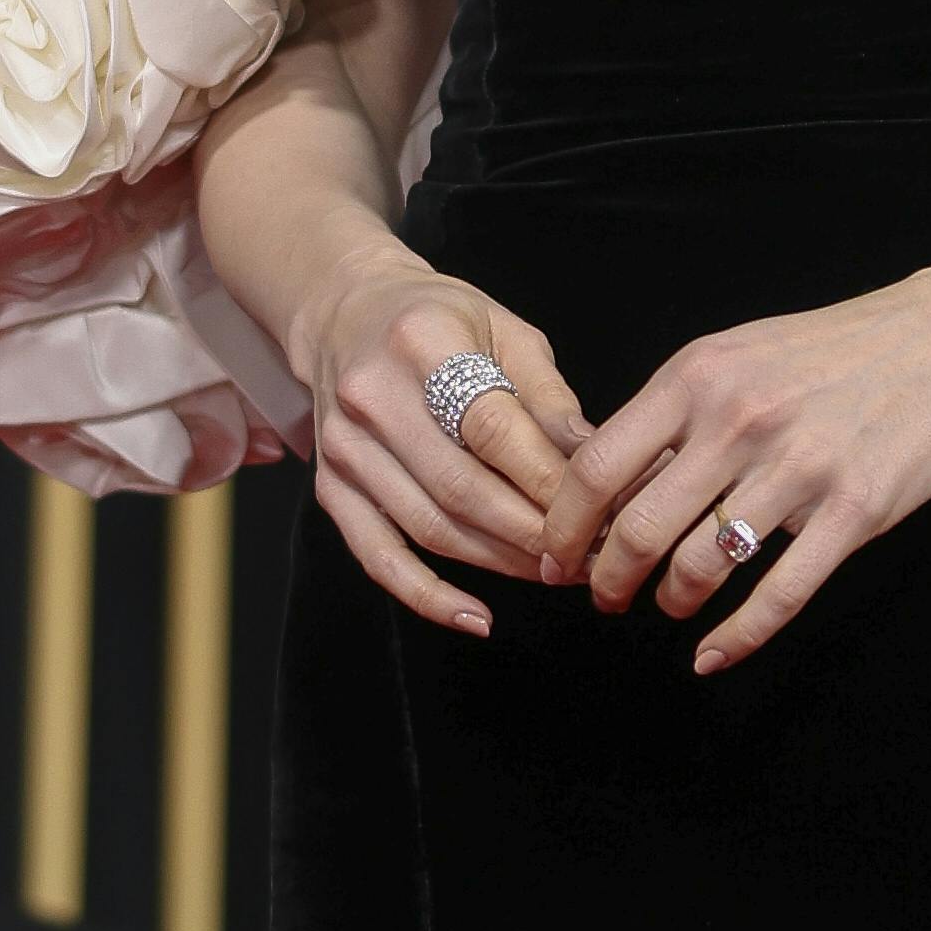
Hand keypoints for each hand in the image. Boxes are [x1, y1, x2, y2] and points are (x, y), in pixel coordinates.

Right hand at [290, 255, 591, 640]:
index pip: (492, 430)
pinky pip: (378, 556)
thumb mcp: (504, 330)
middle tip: (587, 555)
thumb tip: (598, 460)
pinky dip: (427, 596)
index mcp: (421, 344)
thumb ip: (547, 398)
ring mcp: (345, 449)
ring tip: (554, 574)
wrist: (344, 313)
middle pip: (462, 488)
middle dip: (533, 533)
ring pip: (431, 528)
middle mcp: (372, 399)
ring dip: (500, 563)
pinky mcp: (331, 486)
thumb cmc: (438, 320)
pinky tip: (476, 618)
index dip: (547, 481)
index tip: (599, 512)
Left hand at [533, 264, 930, 673]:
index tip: (557, 558)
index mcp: (698, 377)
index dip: (565, 528)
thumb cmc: (830, 353)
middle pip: (638, 527)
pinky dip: (737, 638)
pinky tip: (713, 656)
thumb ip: (673, 414)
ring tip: (672, 605)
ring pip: (702, 565)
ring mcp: (800, 468)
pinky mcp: (854, 510)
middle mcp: (740, 421)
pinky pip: (779, 594)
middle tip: (606, 598)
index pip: (597, 467)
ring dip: (673, 601)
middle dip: (608, 579)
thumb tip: (601, 479)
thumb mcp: (735, 357)